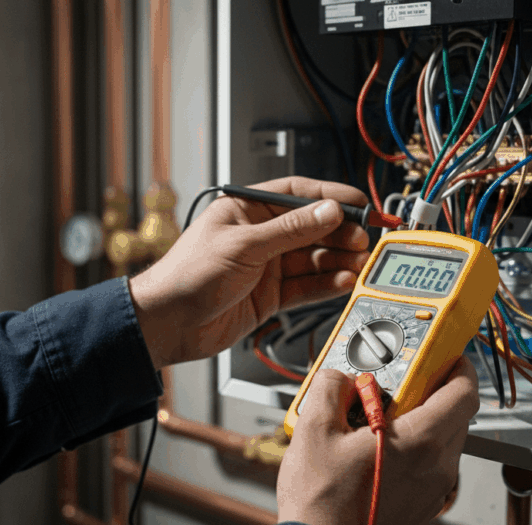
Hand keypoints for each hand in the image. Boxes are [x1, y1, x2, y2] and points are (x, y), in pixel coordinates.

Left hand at [129, 176, 370, 368]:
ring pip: (312, 259)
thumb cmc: (186, 276)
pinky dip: (327, 285)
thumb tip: (328, 211)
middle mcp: (259, 236)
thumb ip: (290, 230)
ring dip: (338, 261)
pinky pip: (306, 287)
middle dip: (340, 233)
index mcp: (246, 209)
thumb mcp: (244, 245)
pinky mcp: (269, 296)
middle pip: (311, 228)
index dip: (330, 196)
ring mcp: (265, 267)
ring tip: (360, 263)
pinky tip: (344, 282)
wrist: (167, 324)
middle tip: (364, 239)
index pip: (297, 194)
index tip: (359, 202)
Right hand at [276, 358, 479, 524]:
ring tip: (379, 414)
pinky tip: (375, 447)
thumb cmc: (322, 504)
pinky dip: (413, 447)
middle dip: (433, 390)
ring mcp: (432, 491)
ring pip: (443, 441)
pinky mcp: (421, 507)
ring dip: (422, 420)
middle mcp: (436, 467)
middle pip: (456, 415)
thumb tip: (337, 378)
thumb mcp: (313, 429)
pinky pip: (429, 465)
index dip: (459, 366)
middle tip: (401, 379)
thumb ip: (329, 388)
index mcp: (420, 441)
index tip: (446, 354)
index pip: (464, 392)